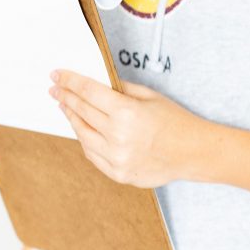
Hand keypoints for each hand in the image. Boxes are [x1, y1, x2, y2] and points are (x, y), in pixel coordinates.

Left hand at [48, 69, 204, 187]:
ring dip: (72, 119)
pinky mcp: (118, 173)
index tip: (58, 76)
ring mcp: (117, 158)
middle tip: (56, 90)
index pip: (88, 92)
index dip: (70, 82)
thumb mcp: (149, 96)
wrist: (193, 152)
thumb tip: (97, 84)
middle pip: (82, 112)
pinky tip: (82, 129)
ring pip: (82, 135)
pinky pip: (92, 155)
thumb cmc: (176, 122)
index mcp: (126, 113)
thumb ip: (121, 90)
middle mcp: (118, 137)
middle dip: (66, 97)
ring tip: (66, 107)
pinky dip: (85, 140)